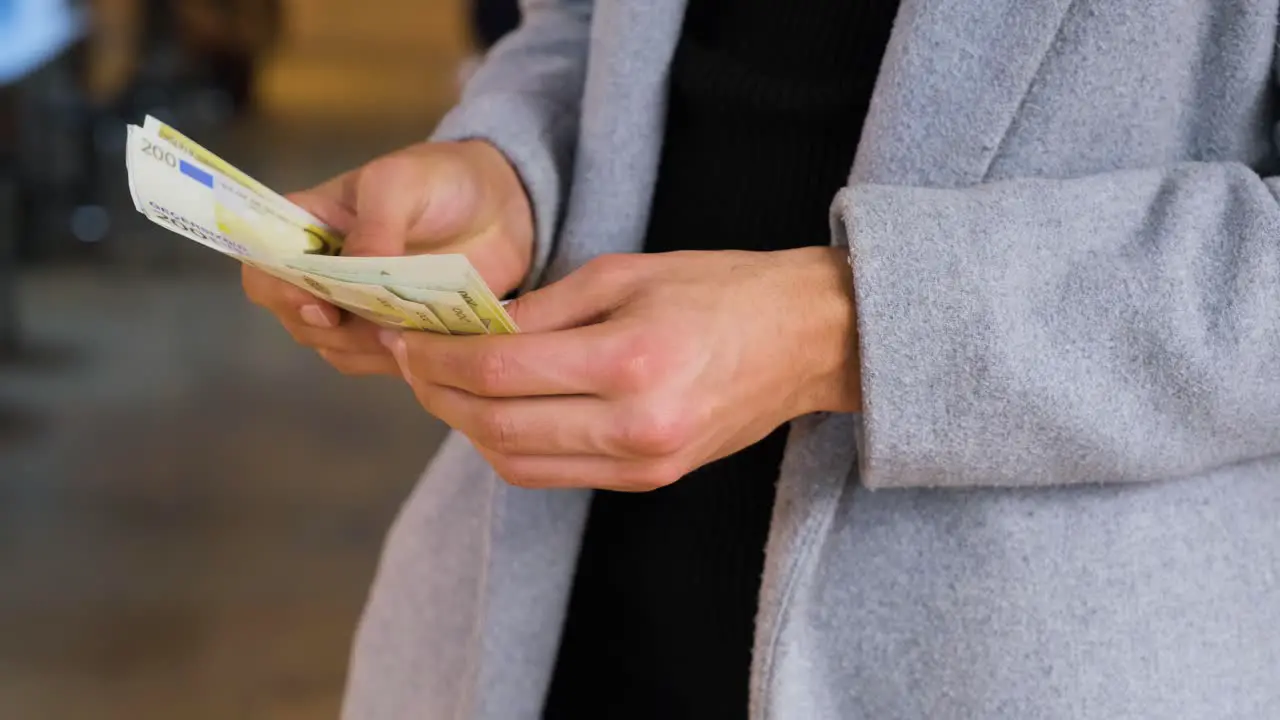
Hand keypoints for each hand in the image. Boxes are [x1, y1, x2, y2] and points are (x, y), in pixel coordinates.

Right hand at [242, 140, 533, 376]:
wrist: (505, 208)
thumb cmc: (442, 180)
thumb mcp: (402, 182)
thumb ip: (375, 223)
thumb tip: (353, 274)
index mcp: (309, 226)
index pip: (263, 265)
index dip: (280, 291)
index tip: (321, 305)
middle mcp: (324, 272)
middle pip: (296, 317)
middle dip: (331, 327)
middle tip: (381, 322)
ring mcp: (359, 307)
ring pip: (335, 347)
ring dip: (366, 347)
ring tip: (410, 328)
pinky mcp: (396, 333)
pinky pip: (377, 362)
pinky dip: (396, 360)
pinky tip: (426, 345)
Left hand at [379, 247, 860, 490]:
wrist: (806, 340)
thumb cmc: (721, 289)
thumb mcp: (626, 273)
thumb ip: (543, 309)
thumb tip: (470, 331)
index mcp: (630, 360)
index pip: (499, 370)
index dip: (436, 356)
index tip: (404, 335)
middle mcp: (634, 425)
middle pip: (496, 425)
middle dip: (436, 392)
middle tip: (409, 360)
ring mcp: (643, 462)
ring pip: (516, 462)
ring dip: (467, 426)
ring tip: (443, 386)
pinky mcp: (649, 479)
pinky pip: (554, 474)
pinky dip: (510, 447)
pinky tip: (496, 411)